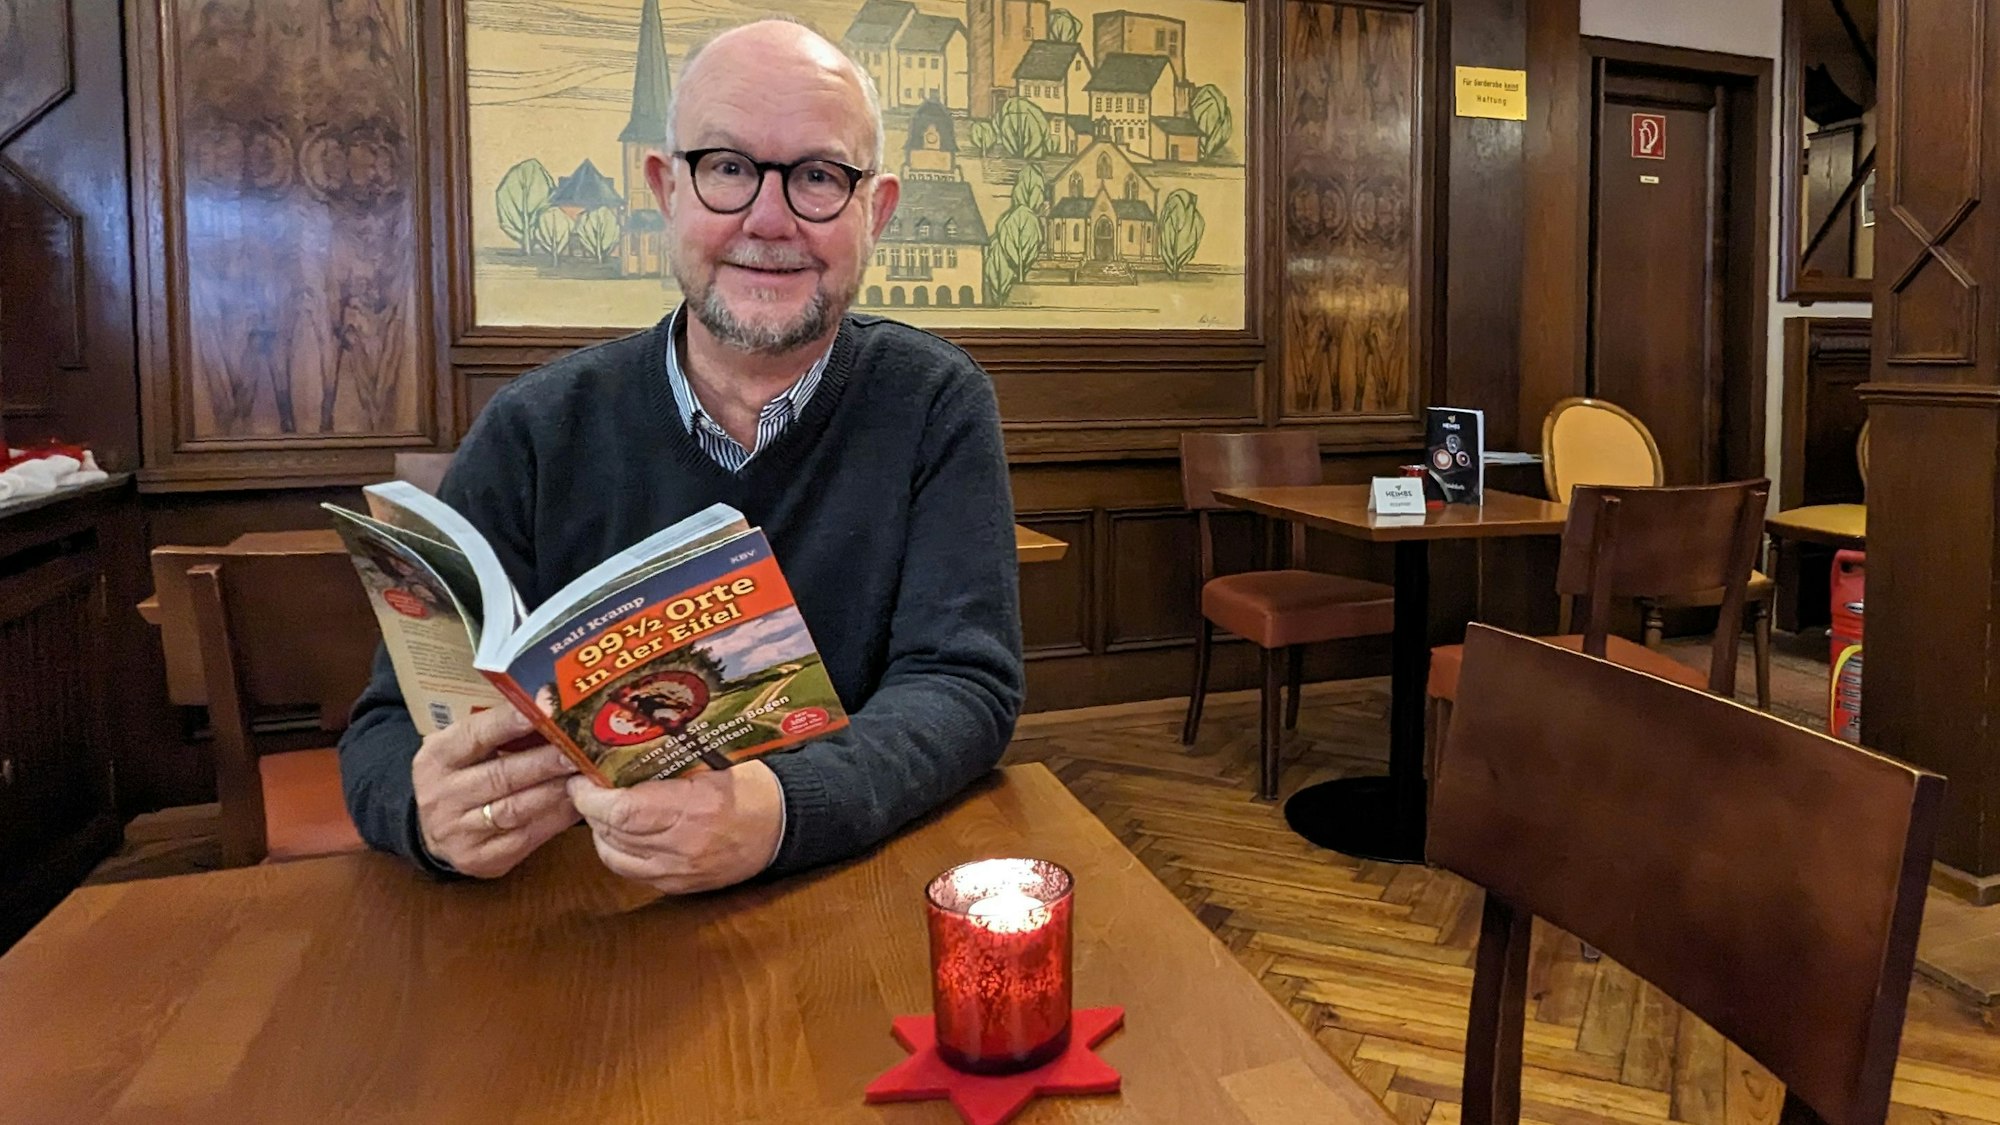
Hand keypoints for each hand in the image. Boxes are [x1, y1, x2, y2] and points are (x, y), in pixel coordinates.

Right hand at [413, 706, 580, 877]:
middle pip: (501, 775)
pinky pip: (525, 837)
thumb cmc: (462, 775)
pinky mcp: (479, 858)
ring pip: (516, 809)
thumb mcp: (464, 747)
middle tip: (579, 749)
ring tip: (585, 775)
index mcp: (436, 758)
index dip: (511, 722)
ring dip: (556, 791)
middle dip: (546, 761)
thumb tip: (550, 706)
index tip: (546, 709)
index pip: (476, 735)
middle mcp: (441, 795)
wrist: (433, 829)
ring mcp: (458, 831)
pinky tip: (579, 804)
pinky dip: (556, 819)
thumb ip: (497, 730)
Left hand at [566, 760, 784, 893]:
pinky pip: (633, 874)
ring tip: (601, 811)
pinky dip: (619, 853)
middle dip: (590, 811)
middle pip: (612, 835)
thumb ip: (668, 763)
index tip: (581, 780)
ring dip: (600, 834)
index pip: (622, 811)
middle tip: (586, 788)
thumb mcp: (714, 764)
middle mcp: (683, 847)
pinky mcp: (680, 887)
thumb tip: (622, 748)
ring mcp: (680, 872)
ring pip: (615, 859)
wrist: (786, 826)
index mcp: (693, 809)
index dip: (591, 797)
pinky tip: (622, 834)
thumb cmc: (753, 788)